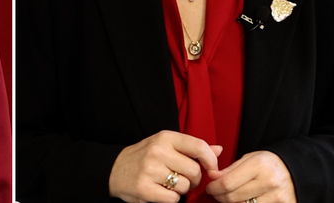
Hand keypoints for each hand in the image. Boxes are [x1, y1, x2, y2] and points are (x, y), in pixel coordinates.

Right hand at [108, 131, 222, 202]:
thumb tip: (219, 150)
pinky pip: (173, 199)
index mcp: (166, 137)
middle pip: (195, 170)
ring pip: (185, 186)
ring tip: (170, 184)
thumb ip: (192, 148)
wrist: (114, 169)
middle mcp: (158, 151)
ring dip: (182, 190)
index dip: (211, 160)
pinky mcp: (144, 188)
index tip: (212, 168)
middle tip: (186, 179)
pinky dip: (172, 199)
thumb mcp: (166, 145)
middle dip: (195, 179)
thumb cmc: (145, 156)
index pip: (199, 146)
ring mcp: (150, 170)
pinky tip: (162, 192)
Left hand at [205, 151, 295, 202]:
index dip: (214, 187)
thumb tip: (212, 176)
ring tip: (229, 197)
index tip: (210, 187)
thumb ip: (230, 169)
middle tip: (216, 193)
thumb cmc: (270, 164)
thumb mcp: (251, 159)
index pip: (228, 182)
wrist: (295, 171)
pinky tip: (242, 201)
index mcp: (260, 165)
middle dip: (219, 197)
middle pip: (233, 198)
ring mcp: (275, 198)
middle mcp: (269, 182)